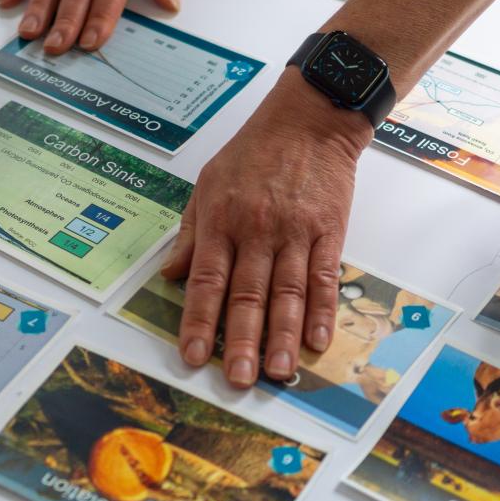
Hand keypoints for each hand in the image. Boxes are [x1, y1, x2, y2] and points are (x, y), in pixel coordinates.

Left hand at [161, 74, 371, 387]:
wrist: (308, 120)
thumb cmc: (252, 152)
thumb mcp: (207, 184)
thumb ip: (191, 234)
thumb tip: (171, 275)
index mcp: (220, 221)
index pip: (206, 281)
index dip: (199, 322)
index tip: (193, 356)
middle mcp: (256, 231)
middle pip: (247, 295)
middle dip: (242, 342)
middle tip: (239, 380)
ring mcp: (294, 232)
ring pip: (288, 293)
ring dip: (283, 337)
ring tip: (280, 373)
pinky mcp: (328, 231)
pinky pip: (324, 277)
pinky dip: (322, 311)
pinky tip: (317, 341)